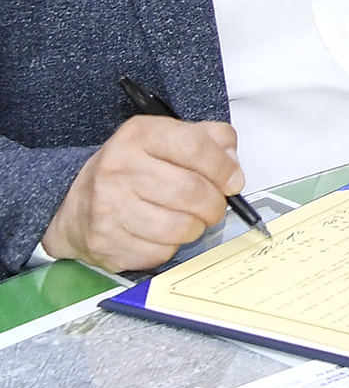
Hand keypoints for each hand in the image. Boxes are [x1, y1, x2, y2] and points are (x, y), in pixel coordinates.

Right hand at [39, 116, 242, 272]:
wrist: (77, 204)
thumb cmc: (133, 170)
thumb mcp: (169, 139)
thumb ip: (210, 140)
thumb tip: (233, 168)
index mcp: (138, 136)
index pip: (195, 147)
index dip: (223, 168)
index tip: (233, 181)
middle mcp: (118, 169)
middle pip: (191, 191)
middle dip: (214, 204)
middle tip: (213, 206)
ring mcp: (108, 208)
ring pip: (180, 227)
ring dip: (195, 227)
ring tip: (188, 219)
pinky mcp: (106, 242)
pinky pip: (161, 252)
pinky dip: (170, 246)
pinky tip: (161, 234)